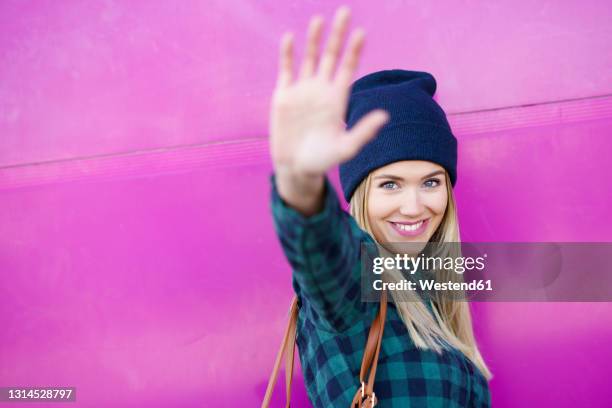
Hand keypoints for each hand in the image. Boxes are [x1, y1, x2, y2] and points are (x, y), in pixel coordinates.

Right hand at [269, 6, 388, 176]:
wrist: (295, 167)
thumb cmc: (323, 160)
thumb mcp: (346, 148)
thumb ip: (363, 131)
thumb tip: (386, 115)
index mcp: (337, 99)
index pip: (348, 68)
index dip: (354, 51)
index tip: (361, 33)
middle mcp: (321, 89)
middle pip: (331, 56)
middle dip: (338, 35)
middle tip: (345, 12)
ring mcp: (302, 90)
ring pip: (310, 58)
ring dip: (314, 39)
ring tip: (319, 19)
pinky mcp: (283, 95)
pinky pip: (286, 70)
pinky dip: (287, 54)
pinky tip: (289, 38)